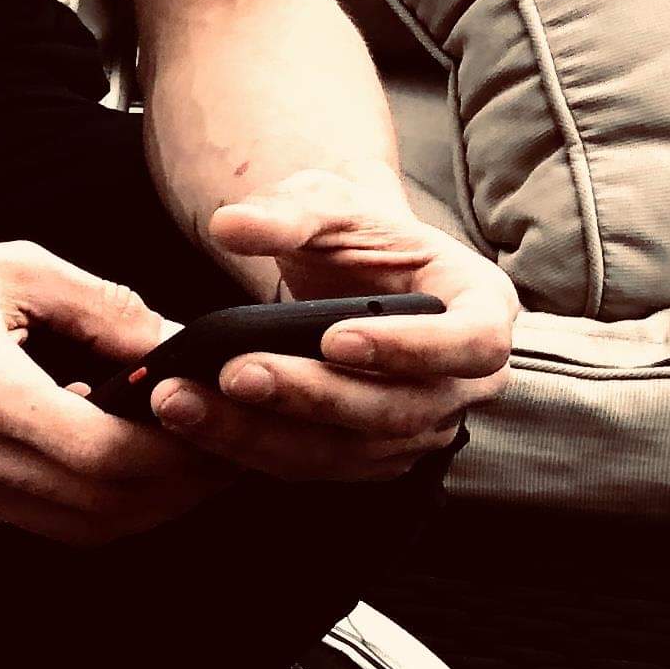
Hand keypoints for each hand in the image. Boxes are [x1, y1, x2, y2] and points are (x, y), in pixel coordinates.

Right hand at [0, 231, 223, 543]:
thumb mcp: (16, 271)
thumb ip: (109, 313)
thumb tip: (185, 348)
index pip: (107, 457)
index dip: (180, 452)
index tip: (219, 423)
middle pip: (105, 508)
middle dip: (180, 487)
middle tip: (224, 450)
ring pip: (79, 530)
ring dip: (141, 503)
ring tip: (180, 459)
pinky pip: (36, 522)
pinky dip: (85, 499)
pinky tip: (100, 453)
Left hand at [167, 170, 515, 483]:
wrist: (347, 271)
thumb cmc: (356, 234)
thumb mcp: (328, 203)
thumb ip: (286, 212)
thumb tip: (229, 224)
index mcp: (481, 306)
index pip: (473, 343)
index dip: (412, 348)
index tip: (336, 339)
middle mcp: (463, 380)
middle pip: (400, 408)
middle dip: (312, 395)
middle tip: (236, 372)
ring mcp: (421, 424)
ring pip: (351, 449)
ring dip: (264, 433)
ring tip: (188, 402)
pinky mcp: (371, 454)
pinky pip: (316, 465)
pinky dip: (253, 448)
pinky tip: (197, 423)